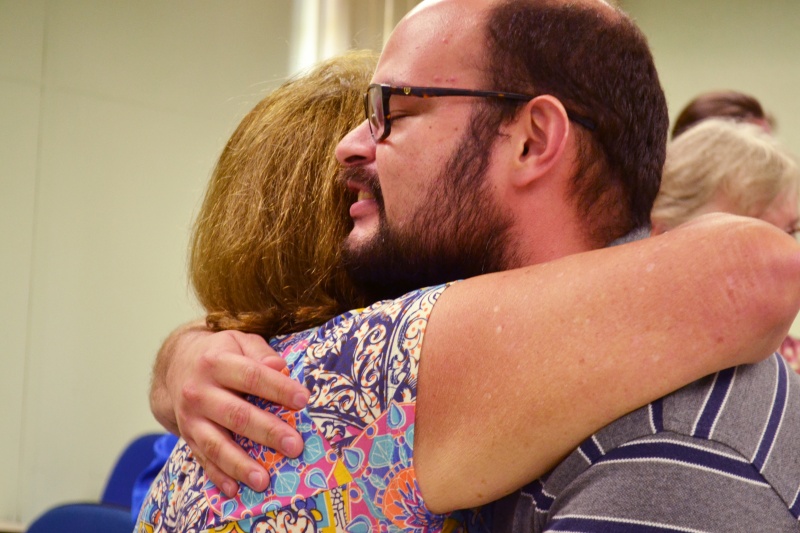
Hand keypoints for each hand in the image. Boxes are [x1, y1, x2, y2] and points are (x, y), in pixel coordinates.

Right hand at [161, 327, 308, 496]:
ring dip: (240, 464)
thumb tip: (280, 367)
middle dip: (267, 432)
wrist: (175, 366)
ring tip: (264, 480)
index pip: (251, 376)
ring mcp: (190, 417)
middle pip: (236, 415)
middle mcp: (199, 391)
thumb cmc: (220, 353)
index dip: (278, 388)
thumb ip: (260, 352)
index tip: (303, 400)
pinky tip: (235, 491)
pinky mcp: (187, 436)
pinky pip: (202, 460)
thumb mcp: (238, 341)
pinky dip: (218, 477)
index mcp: (216, 363)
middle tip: (295, 446)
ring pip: (216, 444)